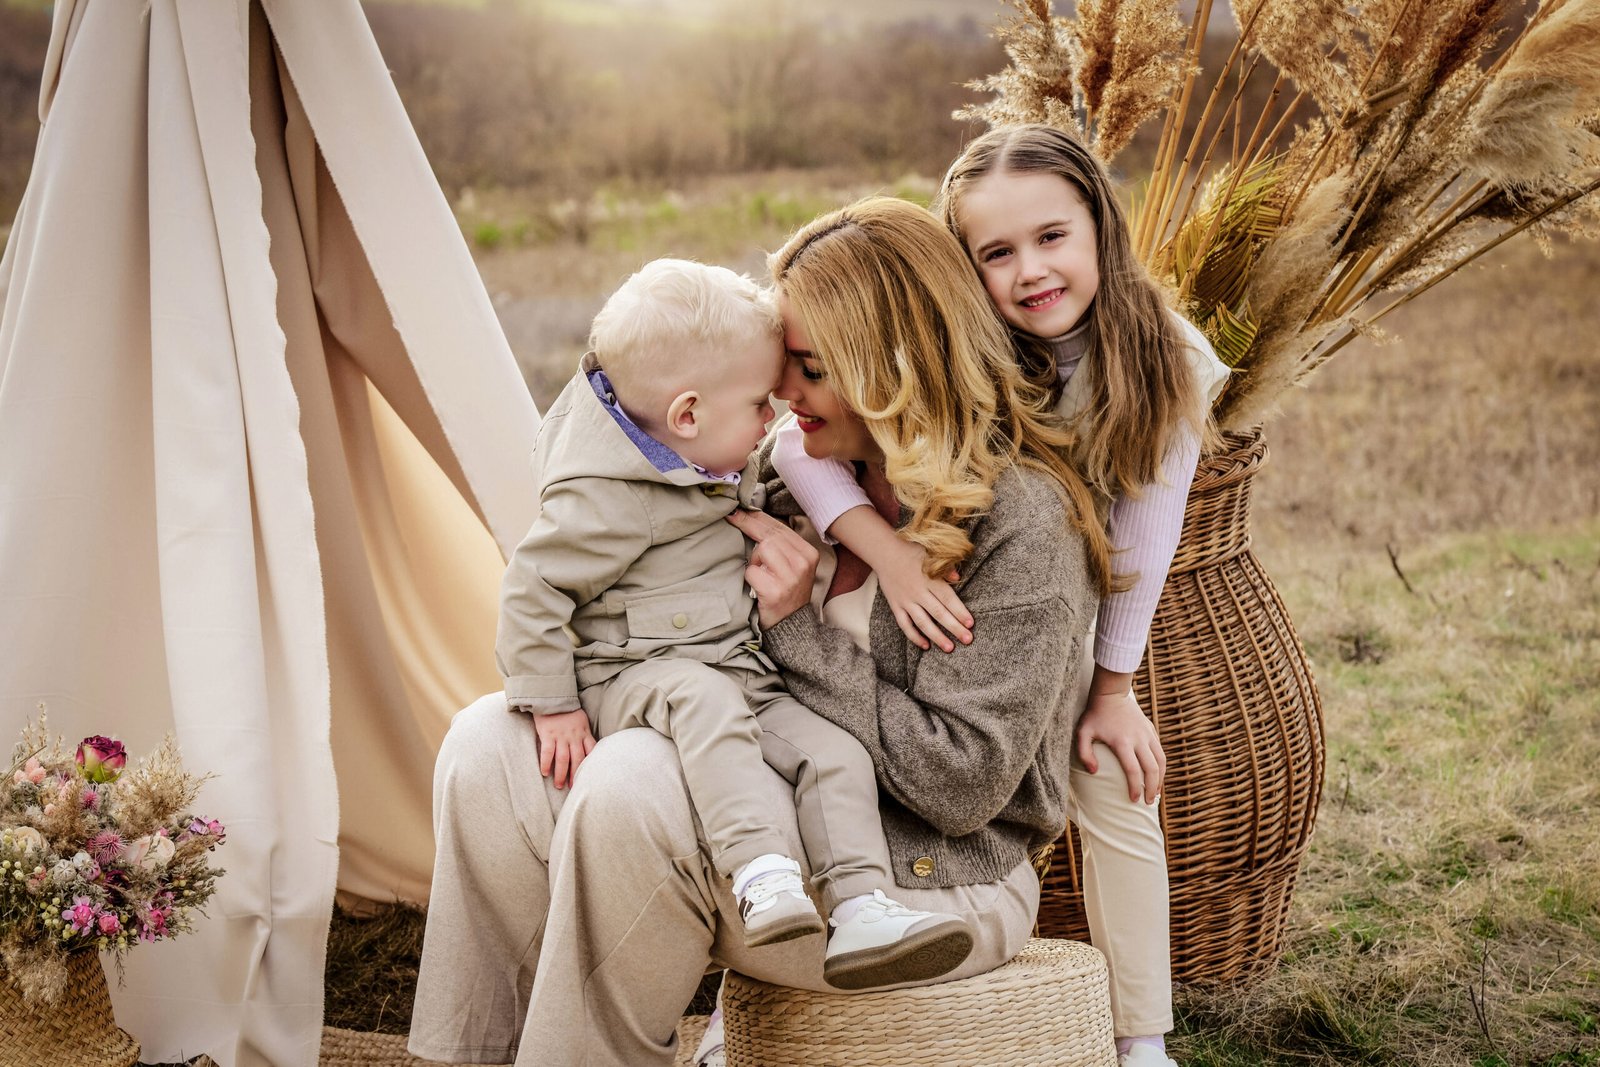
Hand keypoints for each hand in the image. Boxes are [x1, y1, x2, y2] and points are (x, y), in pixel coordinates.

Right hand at [534, 708, 595, 789]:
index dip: (591, 766)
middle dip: (576, 775)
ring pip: (563, 759)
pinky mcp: (548, 734)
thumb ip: (584, 734)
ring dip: (561, 774)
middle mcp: (574, 736)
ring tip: (559, 785)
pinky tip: (545, 773)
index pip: (591, 752)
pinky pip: (548, 752)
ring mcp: (561, 736)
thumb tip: (589, 750)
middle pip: (578, 759)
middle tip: (573, 787)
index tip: (589, 777)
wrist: (552, 696)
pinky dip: (546, 764)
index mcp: (584, 732)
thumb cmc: (567, 710)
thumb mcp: (581, 720)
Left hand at [726, 509, 818, 627]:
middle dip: (747, 523)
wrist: (792, 625)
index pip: (779, 528)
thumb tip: (752, 517)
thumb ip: (780, 544)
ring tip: (761, 573)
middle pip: (769, 535)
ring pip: (762, 549)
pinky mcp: (775, 592)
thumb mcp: (792, 565)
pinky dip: (749, 577)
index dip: (757, 517)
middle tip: (732, 516)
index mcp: (808, 553)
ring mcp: (790, 578)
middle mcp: (802, 563)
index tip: (739, 510)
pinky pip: (752, 571)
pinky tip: (757, 586)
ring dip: (754, 560)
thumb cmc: (787, 591)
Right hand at [875, 538, 972, 652]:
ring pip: (922, 622)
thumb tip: (958, 578)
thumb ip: (945, 567)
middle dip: (954, 628)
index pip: (947, 598)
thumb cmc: (913, 553)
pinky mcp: (895, 606)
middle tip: (968, 640)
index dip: (960, 611)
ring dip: (936, 637)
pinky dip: (914, 636)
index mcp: (929, 578)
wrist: (885, 553)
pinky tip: (925, 646)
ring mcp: (905, 600)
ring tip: (950, 648)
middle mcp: (917, 591)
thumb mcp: (930, 554)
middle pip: (938, 613)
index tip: (970, 623)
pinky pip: (904, 625)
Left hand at [1075, 687, 1165, 803]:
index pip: (1133, 771)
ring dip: (1160, 779)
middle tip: (1148, 802)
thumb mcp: (1082, 732)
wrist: (1111, 693)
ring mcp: (1147, 734)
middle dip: (1152, 788)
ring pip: (1161, 761)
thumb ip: (1084, 753)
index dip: (1135, 787)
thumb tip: (1094, 772)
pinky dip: (1161, 766)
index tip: (1134, 800)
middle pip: (1152, 769)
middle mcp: (1139, 739)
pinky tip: (1157, 775)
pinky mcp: (1151, 730)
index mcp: (1123, 742)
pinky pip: (1160, 751)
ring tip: (1156, 793)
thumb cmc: (1095, 715)